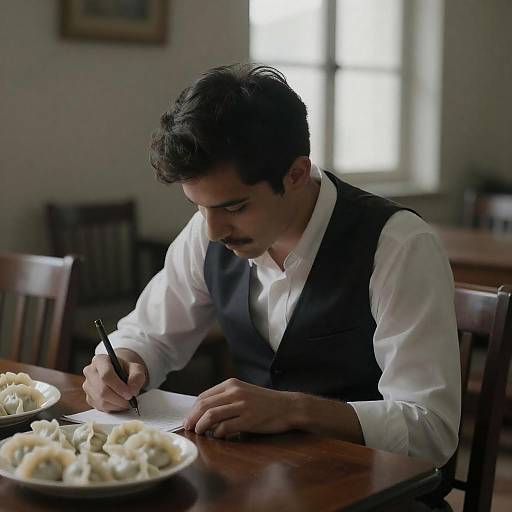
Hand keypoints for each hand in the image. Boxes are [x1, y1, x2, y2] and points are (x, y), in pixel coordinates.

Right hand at [82, 351, 146, 411]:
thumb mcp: (136, 368)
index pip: (106, 375)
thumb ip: (137, 376)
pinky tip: (119, 402)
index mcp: (100, 360)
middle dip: (119, 398)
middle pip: (103, 390)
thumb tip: (132, 389)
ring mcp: (87, 385)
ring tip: (127, 401)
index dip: (119, 386)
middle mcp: (90, 372)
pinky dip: (112, 408)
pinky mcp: (88, 398)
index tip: (130, 393)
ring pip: (101, 400)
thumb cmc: (126, 369)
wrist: (119, 373)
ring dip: (117, 404)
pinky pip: (100, 407)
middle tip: (130, 400)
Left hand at [184, 378, 299, 437]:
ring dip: (201, 427)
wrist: (288, 406)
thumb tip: (203, 412)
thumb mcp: (243, 392)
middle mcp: (235, 392)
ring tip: (200, 433)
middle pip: (204, 405)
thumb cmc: (264, 402)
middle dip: (192, 419)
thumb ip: (225, 398)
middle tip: (189, 429)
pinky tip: (218, 436)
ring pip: (211, 416)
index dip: (192, 410)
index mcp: (231, 384)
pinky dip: (218, 434)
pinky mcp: (249, 419)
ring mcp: (242, 405)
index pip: (203, 396)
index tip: (188, 420)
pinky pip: (225, 427)